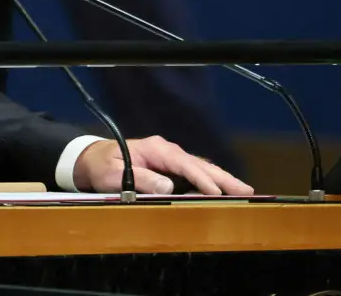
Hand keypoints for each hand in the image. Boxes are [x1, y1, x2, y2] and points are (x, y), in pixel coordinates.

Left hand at [72, 136, 252, 195]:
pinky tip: (224, 191)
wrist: (93, 158)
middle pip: (200, 164)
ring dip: (222, 180)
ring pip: (201, 168)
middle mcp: (167, 151)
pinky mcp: (170, 167)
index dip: (201, 178)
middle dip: (224, 178)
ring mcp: (170, 158)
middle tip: (247, 190)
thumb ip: (140, 179)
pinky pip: (194, 173)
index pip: (184, 164)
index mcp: (156, 149)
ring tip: (244, 191)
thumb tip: (168, 187)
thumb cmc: (102, 165)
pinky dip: (210, 181)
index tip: (216, 192)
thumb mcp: (115, 173)